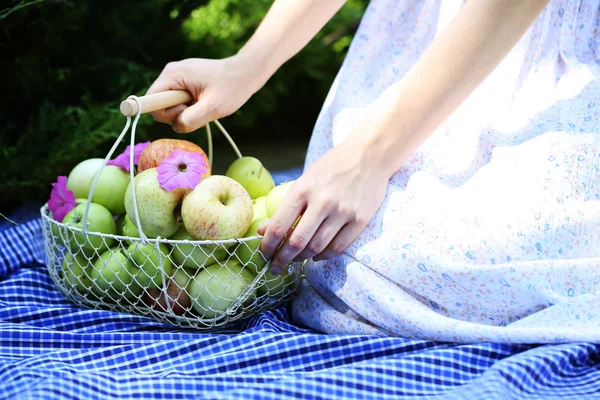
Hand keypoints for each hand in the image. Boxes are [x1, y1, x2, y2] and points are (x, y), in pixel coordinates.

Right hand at [146, 56, 265, 132]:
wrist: (246, 73)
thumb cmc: (232, 88)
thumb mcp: (212, 108)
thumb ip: (190, 120)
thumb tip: (175, 125)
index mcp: (173, 75)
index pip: (150, 100)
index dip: (162, 113)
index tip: (184, 111)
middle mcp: (170, 74)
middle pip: (159, 105)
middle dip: (177, 114)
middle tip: (199, 110)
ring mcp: (177, 78)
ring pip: (170, 106)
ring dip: (185, 112)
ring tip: (204, 105)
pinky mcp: (184, 83)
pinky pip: (178, 102)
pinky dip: (190, 108)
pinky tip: (204, 103)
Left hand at [257, 138, 388, 273]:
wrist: (369, 155)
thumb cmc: (332, 167)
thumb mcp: (305, 181)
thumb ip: (286, 207)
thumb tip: (263, 231)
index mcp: (303, 189)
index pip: (279, 226)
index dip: (268, 246)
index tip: (264, 255)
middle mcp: (322, 202)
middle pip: (297, 242)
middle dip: (282, 259)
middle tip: (276, 268)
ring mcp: (343, 212)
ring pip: (317, 248)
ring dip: (302, 259)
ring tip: (296, 260)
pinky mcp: (360, 220)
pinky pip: (338, 247)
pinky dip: (324, 256)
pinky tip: (316, 256)